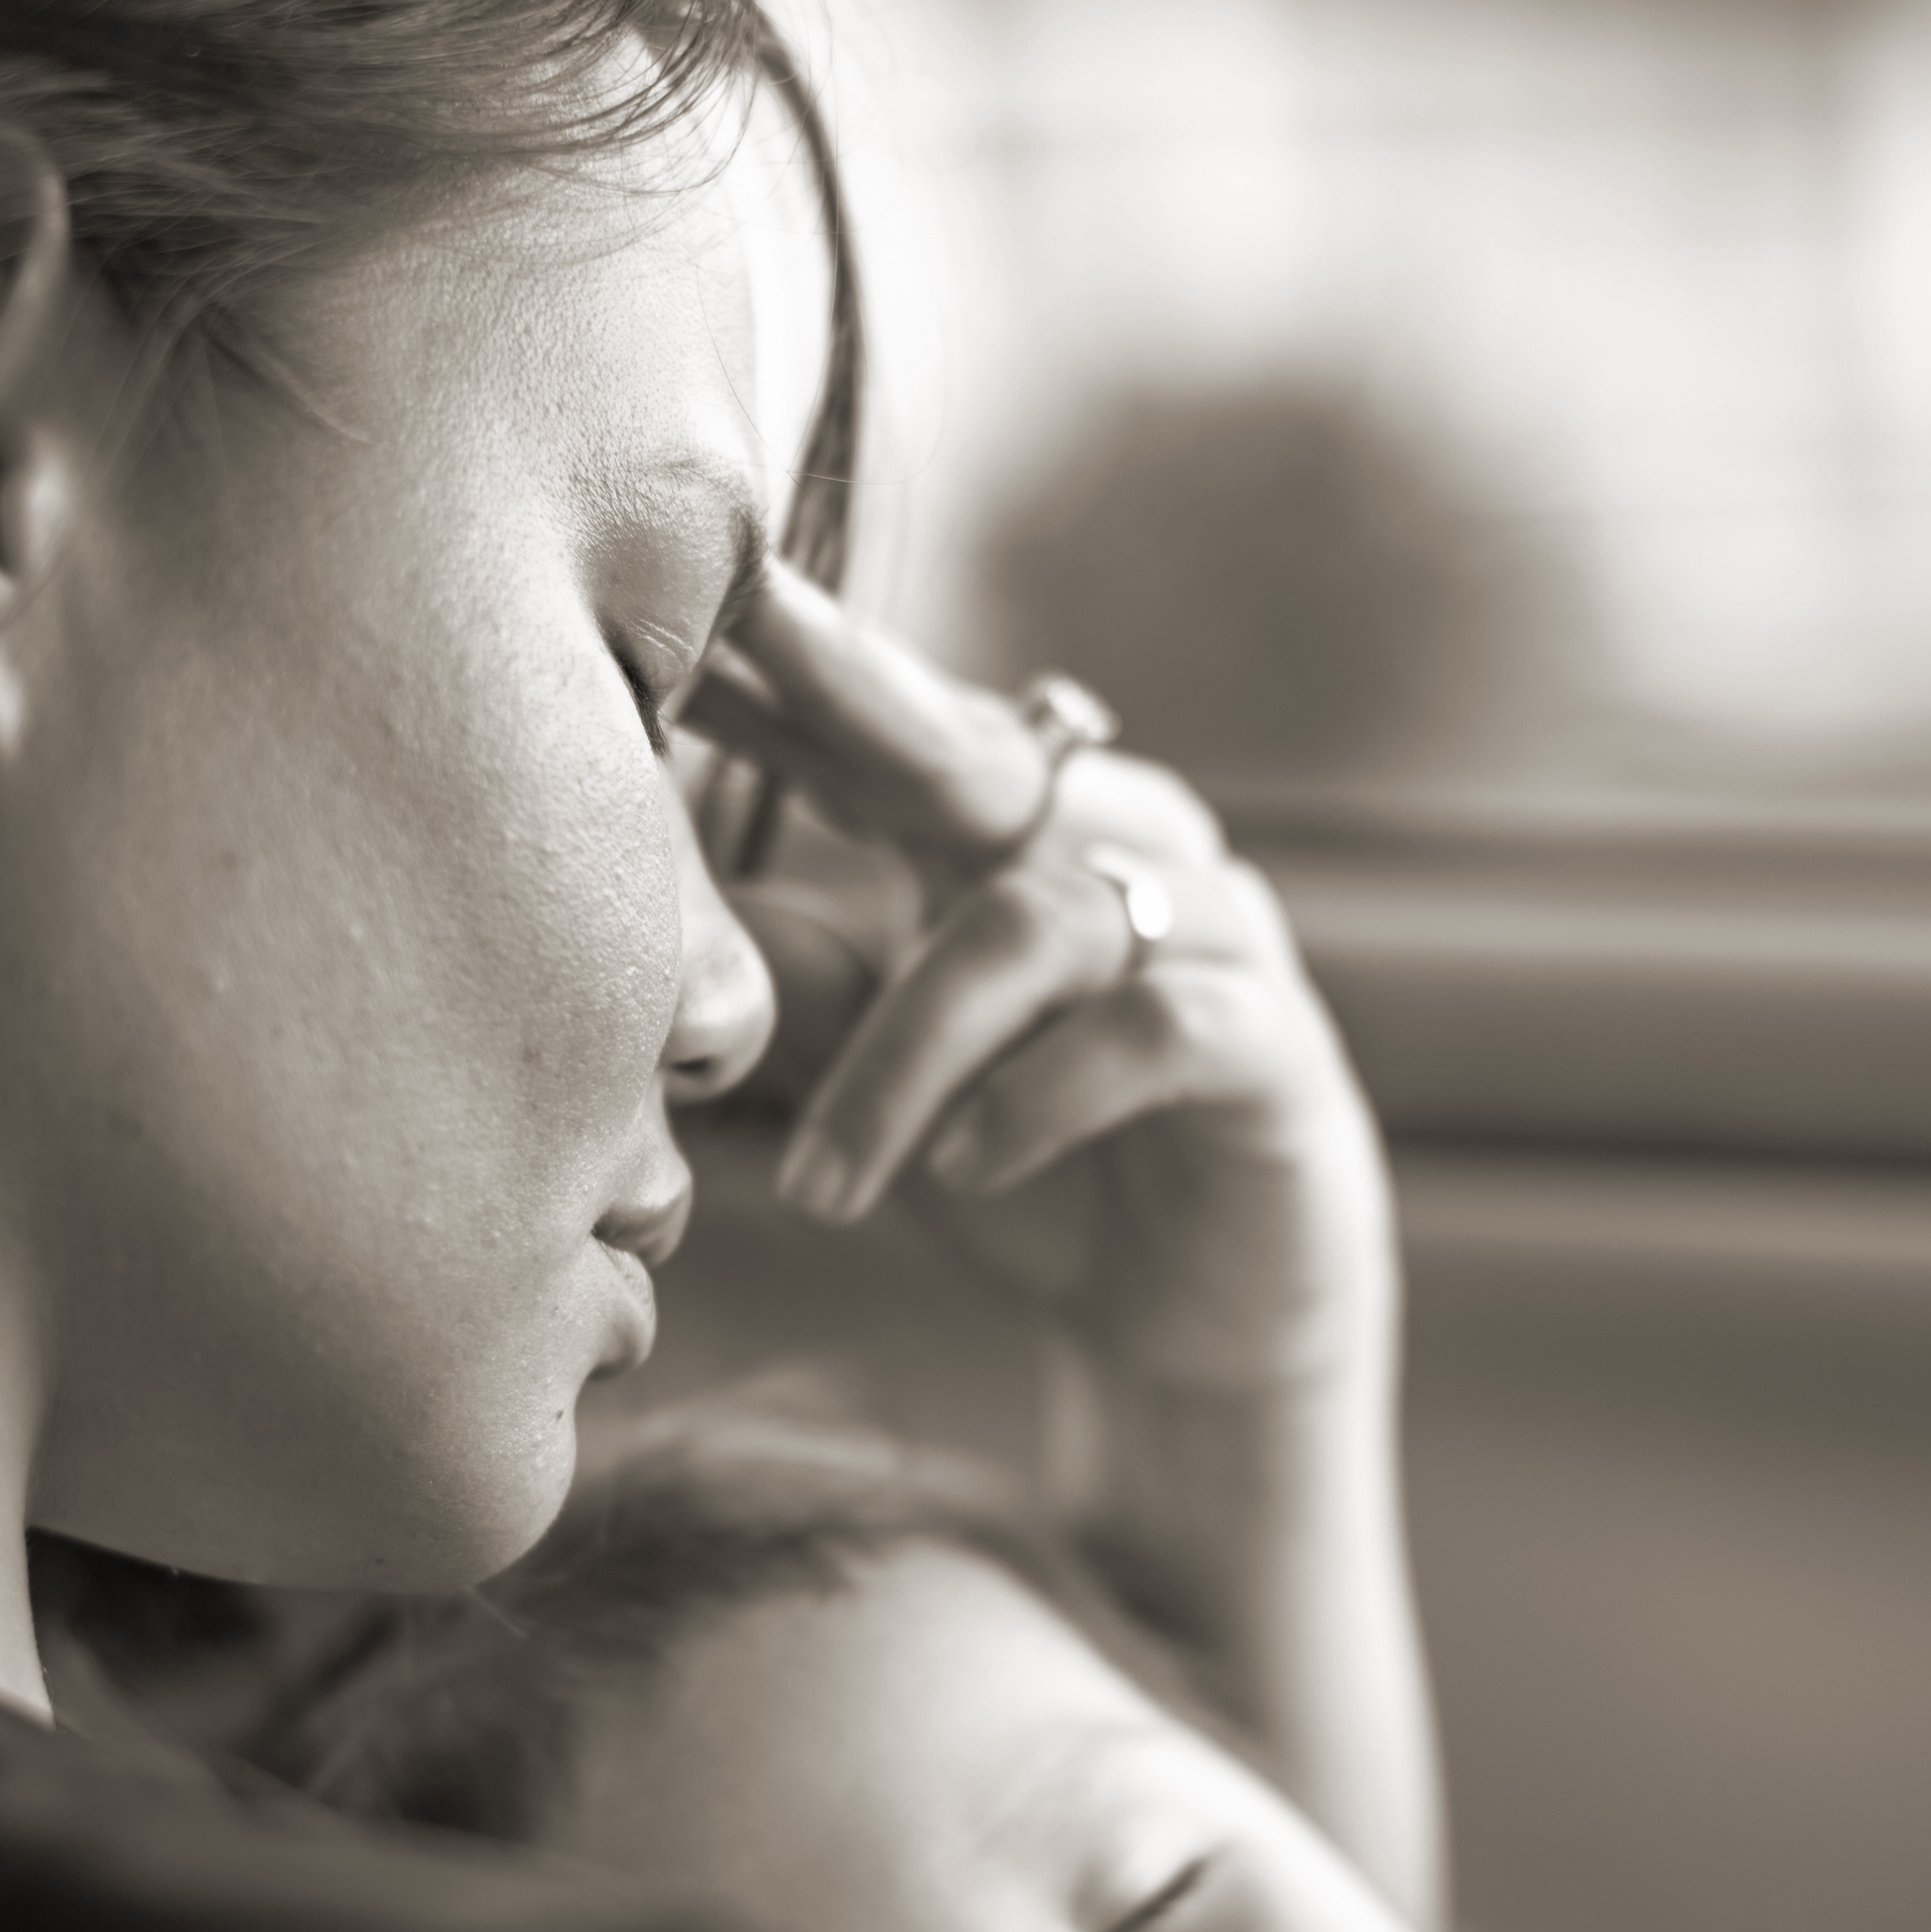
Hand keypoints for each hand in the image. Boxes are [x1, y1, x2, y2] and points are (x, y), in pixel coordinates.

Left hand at [686, 562, 1390, 1398]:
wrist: (1202, 1327)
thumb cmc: (1025, 1171)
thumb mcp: (887, 1086)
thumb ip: (798, 996)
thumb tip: (660, 918)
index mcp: (1010, 844)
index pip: (886, 732)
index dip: (781, 670)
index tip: (669, 604)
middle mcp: (1115, 851)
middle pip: (977, 745)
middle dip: (851, 689)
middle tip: (737, 644)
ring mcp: (1205, 934)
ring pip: (1036, 920)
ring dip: (907, 1054)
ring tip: (819, 1185)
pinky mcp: (1270, 1042)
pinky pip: (1152, 1027)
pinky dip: (1042, 1095)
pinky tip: (968, 1170)